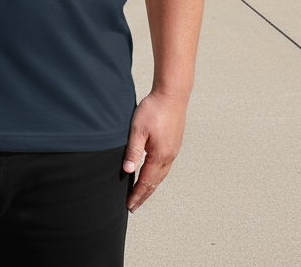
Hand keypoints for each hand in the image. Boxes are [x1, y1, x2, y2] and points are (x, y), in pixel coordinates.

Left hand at [122, 90, 187, 211]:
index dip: (136, 195)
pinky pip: (164, 166)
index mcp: (159, 156)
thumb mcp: (138, 129)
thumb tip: (127, 171)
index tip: (129, 205)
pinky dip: (156, 176)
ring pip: (161, 175)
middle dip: (143, 195)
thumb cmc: (154, 109)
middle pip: (155, 182)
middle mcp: (169, 156)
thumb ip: (133, 151)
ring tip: (142, 194)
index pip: (146, 182)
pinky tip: (152, 174)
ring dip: (150, 186)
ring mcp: (173, 150)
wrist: (172, 94)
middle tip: (133, 206)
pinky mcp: (174, 143)